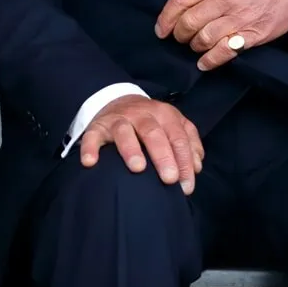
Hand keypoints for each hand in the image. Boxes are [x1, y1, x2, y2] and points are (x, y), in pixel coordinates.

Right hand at [78, 96, 203, 194]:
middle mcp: (143, 114)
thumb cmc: (150, 121)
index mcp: (165, 114)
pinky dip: (90, 148)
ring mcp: (119, 119)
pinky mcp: (97, 126)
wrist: (118, 101)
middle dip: (164, 156)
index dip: (185, 161)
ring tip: (138, 168)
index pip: (178, 137)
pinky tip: (91, 163)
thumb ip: (187, 142)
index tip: (187, 185)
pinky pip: (92, 136)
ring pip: (125, 132)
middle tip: (170, 179)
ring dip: (131, 149)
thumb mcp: (172, 125)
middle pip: (154, 133)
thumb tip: (196, 166)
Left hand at [155, 0, 287, 70]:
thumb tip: (189, 5)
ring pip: (202, 39)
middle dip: (180, 35)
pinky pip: (222, 52)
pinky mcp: (252, 35)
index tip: (162, 29)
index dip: (166, 17)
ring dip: (195, 46)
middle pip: (189, 22)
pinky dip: (209, 61)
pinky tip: (205, 62)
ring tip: (198, 46)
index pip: (181, 0)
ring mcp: (238, 18)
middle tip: (182, 38)